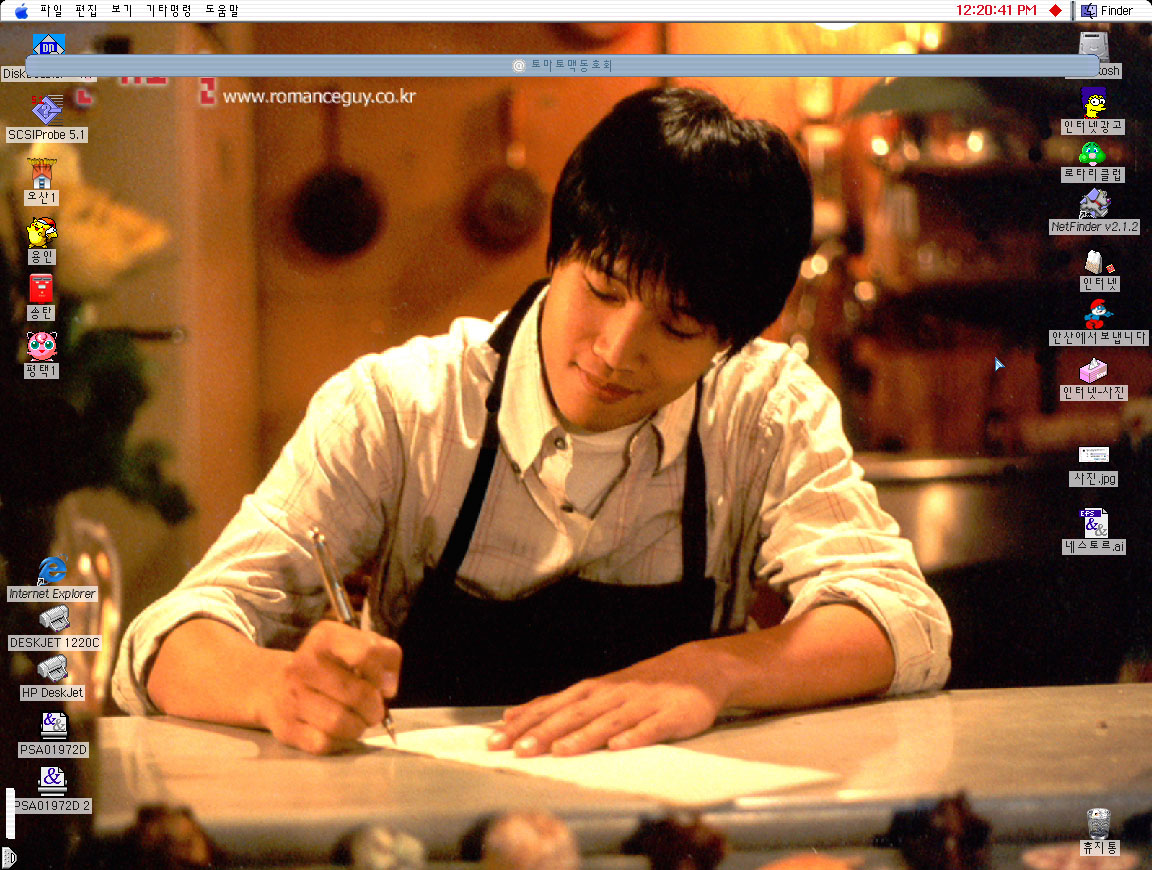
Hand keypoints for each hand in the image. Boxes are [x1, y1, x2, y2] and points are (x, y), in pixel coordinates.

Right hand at [255, 620, 400, 754]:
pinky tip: (337, 732)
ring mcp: (291, 697)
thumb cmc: (327, 665)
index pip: (366, 652)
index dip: (384, 673)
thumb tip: (389, 688)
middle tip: (374, 710)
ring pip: (340, 722)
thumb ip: (383, 656)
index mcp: (325, 637)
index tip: (385, 685)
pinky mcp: (285, 728)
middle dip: (375, 708)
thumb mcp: (354, 645)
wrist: (272, 684)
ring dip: (358, 727)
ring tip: (357, 721)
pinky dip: (338, 742)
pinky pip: (323, 743)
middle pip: (358, 694)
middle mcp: (304, 664)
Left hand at [487, 643, 728, 756]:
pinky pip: (652, 727)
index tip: (496, 740)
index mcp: (593, 690)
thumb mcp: (597, 690)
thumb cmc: (641, 685)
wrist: (698, 667)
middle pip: (575, 714)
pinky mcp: (672, 714)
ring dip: (583, 736)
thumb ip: (559, 705)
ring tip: (560, 751)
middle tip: (519, 750)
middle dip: (545, 732)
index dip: (524, 724)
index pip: (552, 706)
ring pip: (609, 721)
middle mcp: (613, 694)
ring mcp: (643, 703)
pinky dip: (635, 736)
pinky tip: (620, 747)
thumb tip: (512, 716)